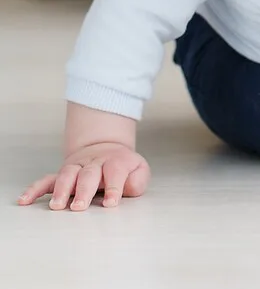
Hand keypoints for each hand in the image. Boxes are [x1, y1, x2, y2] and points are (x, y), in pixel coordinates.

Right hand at [18, 142, 149, 210]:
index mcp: (115, 161)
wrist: (106, 148)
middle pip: (88, 175)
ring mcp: (76, 167)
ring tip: (57, 206)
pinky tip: (25, 200)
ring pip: (67, 175)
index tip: (111, 203)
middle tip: (79, 207)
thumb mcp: (139, 170)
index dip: (114, 187)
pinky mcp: (62, 173)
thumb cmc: (123, 166)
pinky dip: (35, 189)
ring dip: (61, 190)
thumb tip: (128, 188)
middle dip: (83, 191)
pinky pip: (46, 180)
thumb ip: (137, 180)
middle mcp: (93, 163)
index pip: (115, 172)